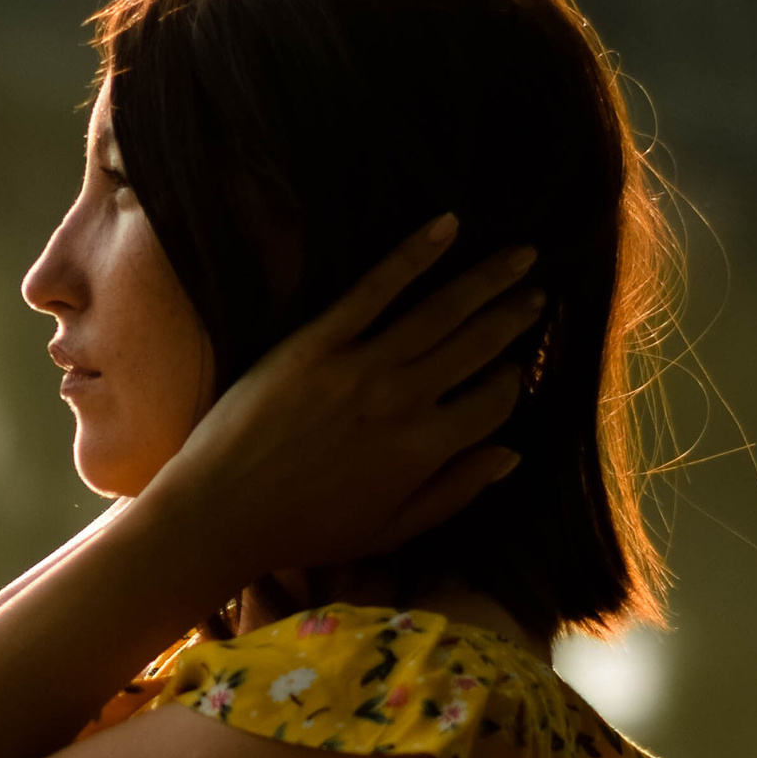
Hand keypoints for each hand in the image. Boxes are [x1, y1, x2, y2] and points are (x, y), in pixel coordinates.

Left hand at [142, 215, 538, 602]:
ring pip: (440, 311)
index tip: (514, 368)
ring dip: (486, 279)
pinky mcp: (315, 342)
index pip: (493, 402)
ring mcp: (358, 367)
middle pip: (476, 346)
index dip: (512, 383)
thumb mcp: (389, 532)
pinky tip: (446, 225)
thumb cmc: (302, 531)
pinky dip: (415, 253)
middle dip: (513, 317)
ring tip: (520, 255)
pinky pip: (374, 287)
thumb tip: (512, 453)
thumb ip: (455, 493)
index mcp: (423, 451)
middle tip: (537, 292)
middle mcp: (401, 402)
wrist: (218, 514)